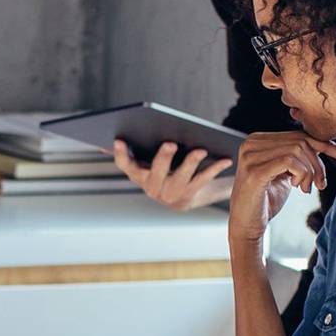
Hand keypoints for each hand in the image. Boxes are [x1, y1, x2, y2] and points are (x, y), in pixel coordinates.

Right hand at [111, 138, 233, 210]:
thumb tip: (109, 139)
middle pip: (156, 172)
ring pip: (180, 178)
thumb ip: (133, 150)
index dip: (121, 154)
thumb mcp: (149, 158)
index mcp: (138, 174)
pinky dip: (214, 169)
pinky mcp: (189, 196)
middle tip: (171, 142)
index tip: (119, 139)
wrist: (186, 194)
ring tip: (201, 149)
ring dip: (191, 163)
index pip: (125, 165)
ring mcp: (170, 195)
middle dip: (163, 158)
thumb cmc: (166, 167)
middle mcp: (151, 188)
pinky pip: (202, 181)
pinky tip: (225, 158)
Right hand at [229, 131, 335, 246]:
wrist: (246, 226)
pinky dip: (301, 173)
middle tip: (320, 184)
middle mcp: (251, 143)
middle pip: (300, 141)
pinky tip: (297, 187)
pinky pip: (289, 161)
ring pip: (297, 150)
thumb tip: (326, 145)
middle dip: (318, 163)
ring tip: (306, 189)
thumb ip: (298, 157)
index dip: (324, 144)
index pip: (298, 135)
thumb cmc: (266, 201)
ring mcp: (251, 156)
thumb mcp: (286, 174)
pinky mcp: (254, 171)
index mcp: (257, 140)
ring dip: (310, 171)